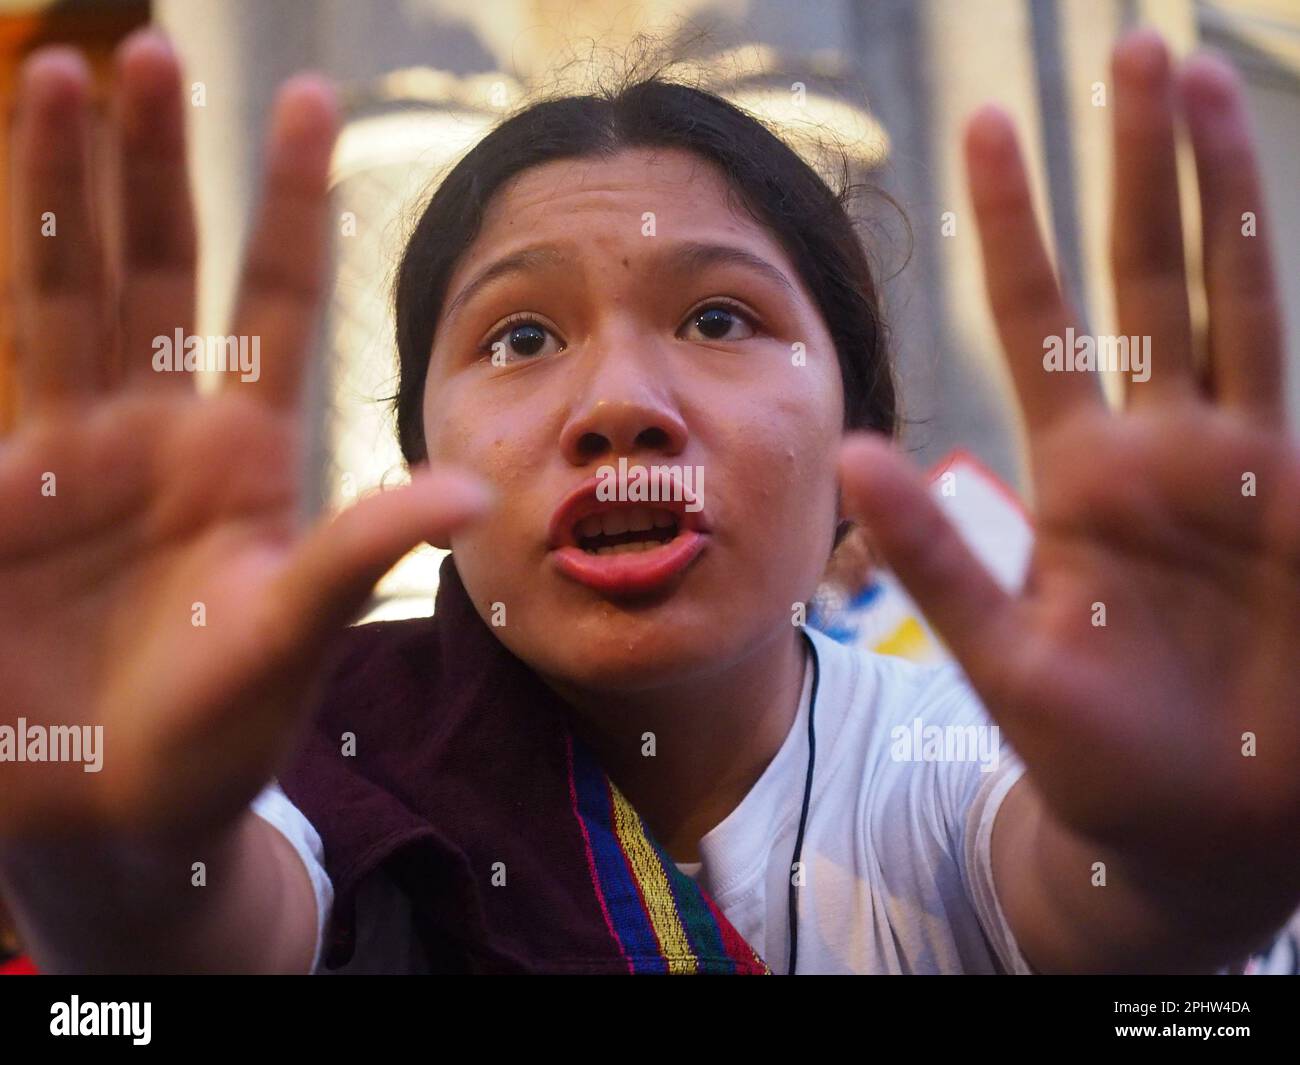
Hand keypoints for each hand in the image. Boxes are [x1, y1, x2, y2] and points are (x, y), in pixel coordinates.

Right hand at [0, 30, 493, 843]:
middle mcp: (162, 430)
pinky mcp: (3, 490)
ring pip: (64, 291)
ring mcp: (73, 452)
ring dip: (58, 192)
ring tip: (53, 74)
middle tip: (147, 52)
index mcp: (247, 452)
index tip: (308, 97)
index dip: (287, 201)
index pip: (272, 298)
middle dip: (150, 165)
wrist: (119, 806)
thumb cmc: (221, 730)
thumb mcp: (299, 632)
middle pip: (156, 267)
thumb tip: (473, 493)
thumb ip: (363, 554)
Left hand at [839, 29, 1298, 904]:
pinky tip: (1268, 210)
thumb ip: (934, 556)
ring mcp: (1240, 462)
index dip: (1014, 222)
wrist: (1191, 825)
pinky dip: (1286, 292)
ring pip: (1230, 294)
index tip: (983, 124)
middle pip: (1142, 276)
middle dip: (1136, 166)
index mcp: (1074, 474)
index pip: (1036, 318)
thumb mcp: (1001, 655)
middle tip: (1127, 48)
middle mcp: (1157, 446)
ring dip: (1219, 190)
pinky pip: (1294, 371)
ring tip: (1196, 80)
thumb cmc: (1094, 753)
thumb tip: (853, 454)